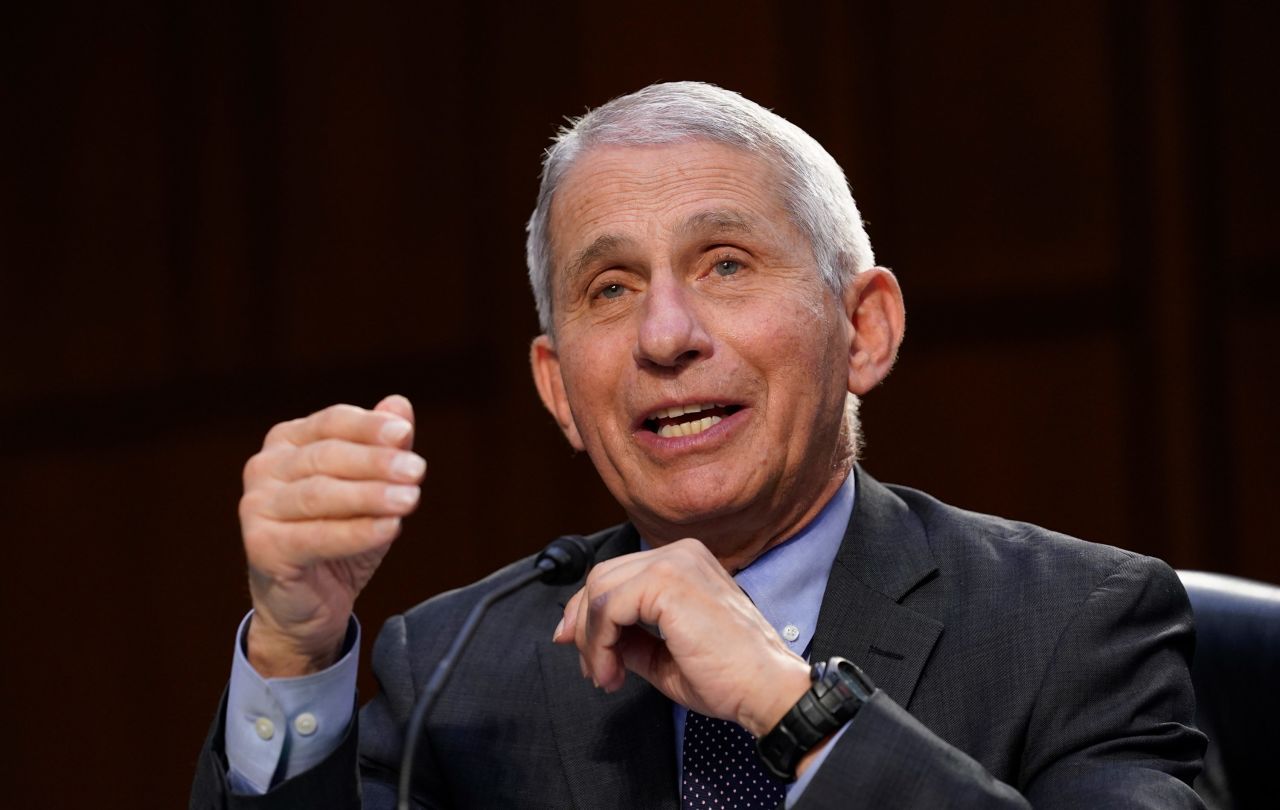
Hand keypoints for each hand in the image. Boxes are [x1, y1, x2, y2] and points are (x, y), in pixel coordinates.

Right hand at [239, 395, 425, 676]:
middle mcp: (264, 468)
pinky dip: (357, 532)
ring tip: (410, 499)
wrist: (309, 604)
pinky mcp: (261, 546)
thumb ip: (383, 447)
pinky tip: (390, 528)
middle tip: (417, 470)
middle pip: (327, 456)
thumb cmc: (339, 536)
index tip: (405, 434)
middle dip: (376, 462)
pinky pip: (316, 536)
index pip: (332, 422)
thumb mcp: (370, 487)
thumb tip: (399, 405)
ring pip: (320, 494)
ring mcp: (256, 507)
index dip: (369, 427)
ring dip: (370, 495)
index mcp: (288, 441)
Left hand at [553, 538, 810, 736]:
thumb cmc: (729, 676)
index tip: (582, 651)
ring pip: (599, 591)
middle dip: (584, 627)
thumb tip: (585, 636)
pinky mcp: (667, 581)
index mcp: (684, 562)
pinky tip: (612, 673)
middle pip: (601, 578)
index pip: (617, 575)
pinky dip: (600, 643)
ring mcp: (674, 562)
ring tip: (606, 676)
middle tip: (592, 670)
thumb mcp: (662, 654)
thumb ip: (627, 638)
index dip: (589, 613)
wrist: (766, 689)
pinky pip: (608, 607)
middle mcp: (679, 553)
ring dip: (592, 640)